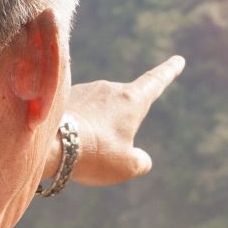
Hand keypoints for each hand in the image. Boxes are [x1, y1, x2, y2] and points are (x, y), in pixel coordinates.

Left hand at [57, 55, 185, 186]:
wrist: (48, 144)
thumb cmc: (94, 153)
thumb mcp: (127, 166)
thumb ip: (140, 162)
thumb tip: (140, 159)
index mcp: (131, 101)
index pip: (155, 82)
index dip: (168, 72)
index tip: (178, 60)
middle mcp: (108, 89)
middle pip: (120, 107)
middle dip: (116, 127)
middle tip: (104, 151)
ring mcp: (84, 90)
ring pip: (95, 113)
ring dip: (92, 131)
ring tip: (79, 152)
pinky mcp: (62, 97)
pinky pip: (75, 115)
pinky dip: (75, 128)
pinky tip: (63, 144)